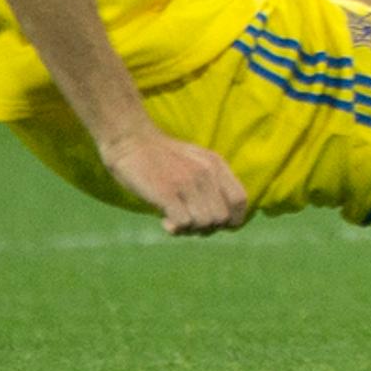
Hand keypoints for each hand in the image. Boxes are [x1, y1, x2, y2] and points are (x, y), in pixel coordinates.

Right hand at [100, 127, 249, 234]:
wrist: (130, 140)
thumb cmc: (162, 156)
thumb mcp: (197, 161)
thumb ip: (212, 182)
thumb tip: (222, 219)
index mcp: (216, 165)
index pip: (240, 201)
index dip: (232, 220)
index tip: (215, 225)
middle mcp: (206, 173)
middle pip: (222, 218)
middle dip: (207, 228)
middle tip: (188, 222)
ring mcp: (187, 183)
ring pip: (204, 224)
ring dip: (189, 230)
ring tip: (175, 220)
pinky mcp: (167, 192)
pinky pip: (183, 223)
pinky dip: (175, 228)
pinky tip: (164, 220)